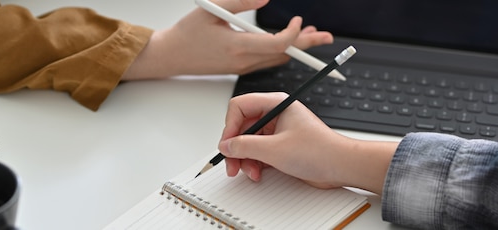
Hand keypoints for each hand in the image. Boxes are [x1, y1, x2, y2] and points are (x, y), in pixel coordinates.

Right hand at [122, 0, 333, 79]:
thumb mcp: (212, 10)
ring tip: (313, 36)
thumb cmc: (186, 33)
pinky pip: (268, 62)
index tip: (298, 20)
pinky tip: (290, 43)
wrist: (171, 57)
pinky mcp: (239, 68)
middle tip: (327, 37)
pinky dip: (282, 52)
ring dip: (296, 48)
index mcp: (237, 47)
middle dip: (308, 45)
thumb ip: (241, 2)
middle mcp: (243, 61)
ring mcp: (242, 67)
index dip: (293, 34)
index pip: (276, 45)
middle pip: (284, 55)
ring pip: (278, 60)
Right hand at [218, 92, 397, 193]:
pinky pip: (259, 151)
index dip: (230, 127)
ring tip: (250, 171)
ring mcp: (278, 131)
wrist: (340, 166)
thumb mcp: (274, 149)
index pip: (240, 107)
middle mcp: (276, 115)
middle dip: (236, 147)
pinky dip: (255, 163)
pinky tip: (258, 172)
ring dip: (245, 158)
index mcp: (276, 104)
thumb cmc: (319, 151)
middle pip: (242, 127)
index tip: (228, 145)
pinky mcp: (282, 146)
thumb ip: (244, 146)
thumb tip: (227, 145)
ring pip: (249, 142)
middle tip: (232, 163)